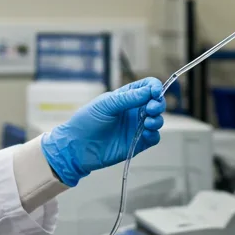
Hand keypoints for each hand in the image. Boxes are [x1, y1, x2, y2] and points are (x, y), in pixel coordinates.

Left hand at [41, 77, 166, 185]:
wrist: (77, 147)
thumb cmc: (86, 122)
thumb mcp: (105, 105)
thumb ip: (127, 98)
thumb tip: (149, 91)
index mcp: (125, 97)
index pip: (146, 87)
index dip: (154, 87)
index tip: (155, 92)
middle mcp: (133, 111)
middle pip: (155, 103)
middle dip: (158, 103)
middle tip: (151, 108)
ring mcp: (136, 127)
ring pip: (157, 120)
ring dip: (158, 119)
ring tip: (149, 122)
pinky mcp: (137, 143)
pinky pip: (153, 138)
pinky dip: (154, 134)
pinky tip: (147, 133)